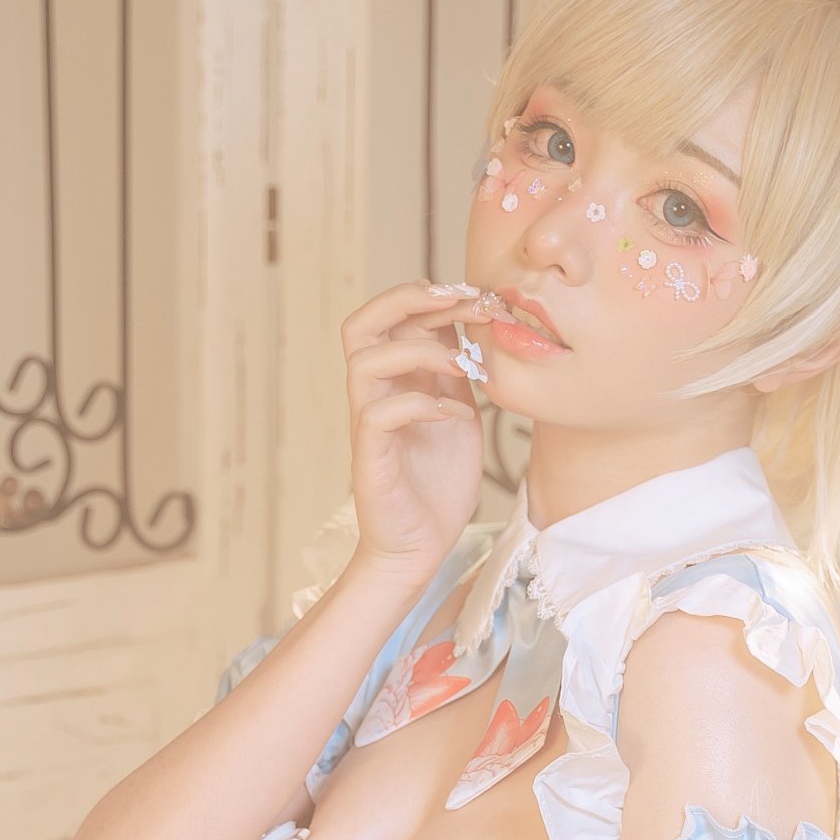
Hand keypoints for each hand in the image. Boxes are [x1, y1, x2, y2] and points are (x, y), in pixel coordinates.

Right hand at [342, 280, 489, 584]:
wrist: (421, 546)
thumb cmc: (438, 483)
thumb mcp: (458, 412)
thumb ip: (457, 372)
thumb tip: (475, 325)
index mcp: (394, 379)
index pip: (392, 315)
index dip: (430, 293)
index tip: (479, 295)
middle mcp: (373, 394)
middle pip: (361, 323)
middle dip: (408, 299)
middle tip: (455, 300)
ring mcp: (367, 424)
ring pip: (365, 360)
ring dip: (420, 352)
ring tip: (464, 367)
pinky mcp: (370, 457)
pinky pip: (379, 414)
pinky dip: (422, 404)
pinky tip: (455, 415)